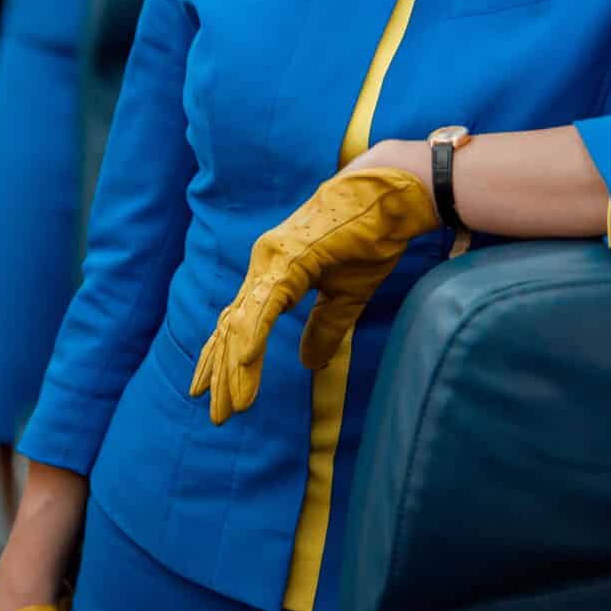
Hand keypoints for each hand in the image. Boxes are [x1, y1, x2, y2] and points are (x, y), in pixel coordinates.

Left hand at [189, 162, 436, 424]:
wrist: (393, 195)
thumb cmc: (370, 237)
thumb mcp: (346, 296)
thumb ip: (324, 329)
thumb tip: (308, 364)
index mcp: (275, 274)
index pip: (243, 325)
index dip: (230, 362)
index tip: (225, 400)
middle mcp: (265, 265)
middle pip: (232, 327)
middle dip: (222, 375)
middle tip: (217, 415)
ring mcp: (272, 259)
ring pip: (242, 321)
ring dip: (233, 367)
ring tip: (228, 405)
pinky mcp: (289, 256)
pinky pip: (264, 304)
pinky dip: (251, 336)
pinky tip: (242, 364)